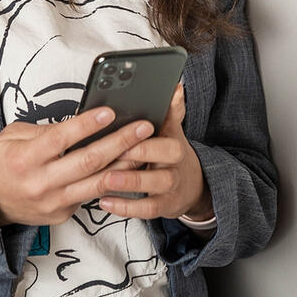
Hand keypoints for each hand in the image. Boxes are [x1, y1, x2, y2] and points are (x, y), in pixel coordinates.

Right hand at [0, 107, 154, 226]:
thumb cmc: (3, 162)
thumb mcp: (12, 136)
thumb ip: (44, 130)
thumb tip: (80, 123)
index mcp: (24, 159)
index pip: (61, 139)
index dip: (87, 125)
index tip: (110, 112)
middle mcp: (40, 183)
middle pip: (87, 162)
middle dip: (119, 142)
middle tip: (142, 127)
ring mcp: (53, 202)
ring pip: (97, 182)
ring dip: (125, 164)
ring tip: (145, 147)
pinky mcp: (62, 214)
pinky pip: (90, 195)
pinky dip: (111, 180)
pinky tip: (127, 167)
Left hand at [97, 83, 213, 221]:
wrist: (192, 186)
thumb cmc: (169, 153)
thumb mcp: (171, 130)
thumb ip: (170, 110)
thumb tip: (176, 86)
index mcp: (174, 141)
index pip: (167, 130)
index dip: (149, 130)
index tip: (133, 125)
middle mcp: (174, 163)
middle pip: (163, 155)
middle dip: (139, 152)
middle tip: (115, 150)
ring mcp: (170, 186)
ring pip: (153, 184)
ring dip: (129, 182)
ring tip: (106, 179)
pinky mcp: (163, 206)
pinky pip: (146, 209)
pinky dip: (125, 207)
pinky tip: (105, 201)